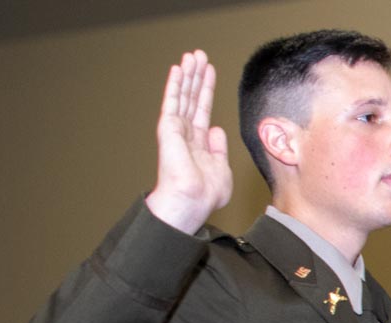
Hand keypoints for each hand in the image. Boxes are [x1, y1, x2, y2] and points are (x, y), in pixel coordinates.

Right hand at [146, 50, 233, 234]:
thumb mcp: (221, 168)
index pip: (202, 109)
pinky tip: (178, 69)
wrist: (192, 200)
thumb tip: (216, 130)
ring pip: (183, 95)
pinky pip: (172, 101)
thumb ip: (219, 148)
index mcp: (198, 143)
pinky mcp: (168, 128)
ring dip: (188, 74)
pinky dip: (175, 84)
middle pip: (191, 97)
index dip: (206, 89)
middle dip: (196, 76)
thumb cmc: (205, 194)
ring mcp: (176, 129)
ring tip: (192, 55)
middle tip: (199, 55)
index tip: (210, 72)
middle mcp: (186, 133)